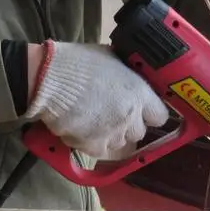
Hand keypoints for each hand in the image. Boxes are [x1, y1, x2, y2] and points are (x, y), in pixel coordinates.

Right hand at [25, 42, 168, 159]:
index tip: (142, 112)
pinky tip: (84, 129)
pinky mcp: (94, 146)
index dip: (150, 114)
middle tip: (112, 114)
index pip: (160, 116)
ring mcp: (114, 133)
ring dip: (112, 136)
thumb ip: (128, 73)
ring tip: (96, 122)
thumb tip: (133, 76)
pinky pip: (102, 152)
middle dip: (129, 125)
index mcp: (139, 92)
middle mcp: (131, 116)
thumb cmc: (78, 63)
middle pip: (140, 132)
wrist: (49, 79)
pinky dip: (94, 144)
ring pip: (121, 144)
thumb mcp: (112, 58)